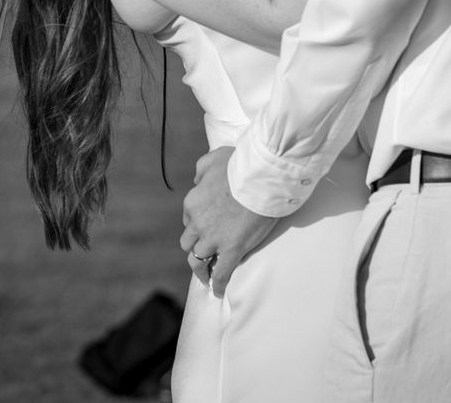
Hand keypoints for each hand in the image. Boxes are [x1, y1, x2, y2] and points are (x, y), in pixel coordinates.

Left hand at [179, 147, 280, 296]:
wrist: (261, 177)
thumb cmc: (241, 164)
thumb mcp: (214, 157)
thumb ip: (201, 169)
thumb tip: (196, 180)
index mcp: (193, 202)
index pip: (189, 220)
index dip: (198, 225)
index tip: (206, 228)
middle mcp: (198, 223)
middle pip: (188, 242)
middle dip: (196, 247)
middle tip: (205, 252)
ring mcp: (214, 239)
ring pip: (198, 260)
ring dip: (201, 269)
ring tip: (206, 276)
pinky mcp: (232, 250)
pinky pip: (221, 273)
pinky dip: (217, 284)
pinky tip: (218, 292)